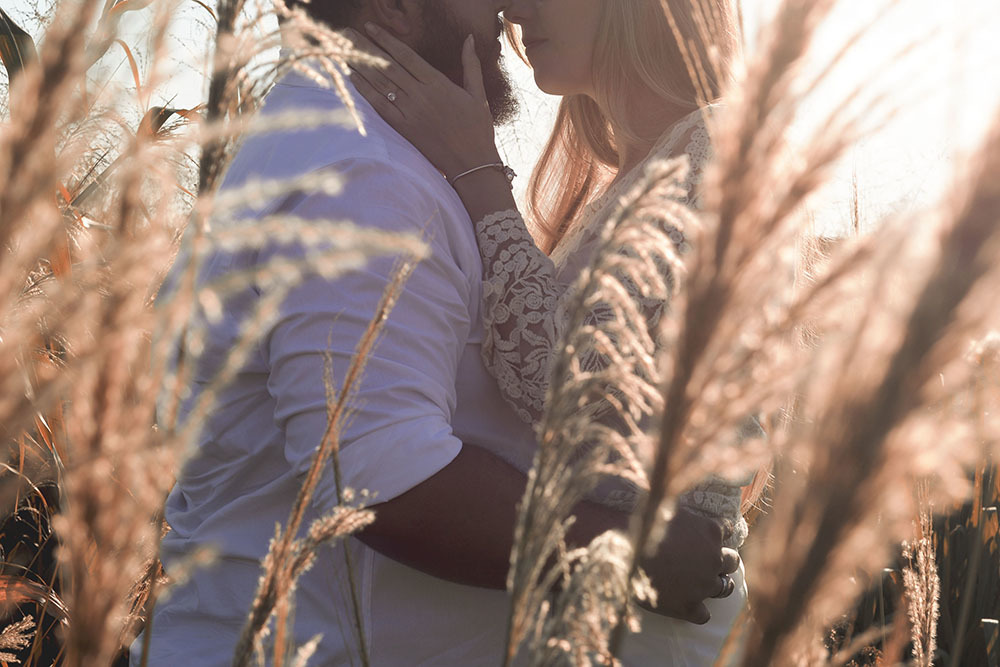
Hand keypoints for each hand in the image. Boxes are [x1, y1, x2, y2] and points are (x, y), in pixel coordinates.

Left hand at [345, 24, 501, 179]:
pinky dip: (365, 92)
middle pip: (388, 65)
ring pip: (381, 83)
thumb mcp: (477, 94)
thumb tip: (469, 38)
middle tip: (347, 33)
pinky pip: (380, 106)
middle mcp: (421, 95)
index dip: (386, 39)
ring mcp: (411, 112)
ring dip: (361, 66)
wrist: (472, 163)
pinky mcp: (404, 129)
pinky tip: (353, 79)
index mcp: (438, 83)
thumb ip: (471, 64)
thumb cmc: (478, 129)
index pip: (406, 55)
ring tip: (344, 51)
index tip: (371, 27)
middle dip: (366, 47)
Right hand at [637, 508, 740, 623]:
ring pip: (725, 588)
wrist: (623, 551)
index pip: (727, 530)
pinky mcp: (689, 606)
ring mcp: (704, 585)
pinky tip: (687, 605)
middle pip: (732, 561)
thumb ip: (682, 510)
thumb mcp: (667, 505)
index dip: (716, 534)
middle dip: (723, 560)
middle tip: (708, 561)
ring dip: (718, 585)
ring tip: (705, 584)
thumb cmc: (642, 525)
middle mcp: (714, 558)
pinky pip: (704, 615)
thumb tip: (678, 498)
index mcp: (710, 531)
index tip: (706, 536)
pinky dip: (697, 610)